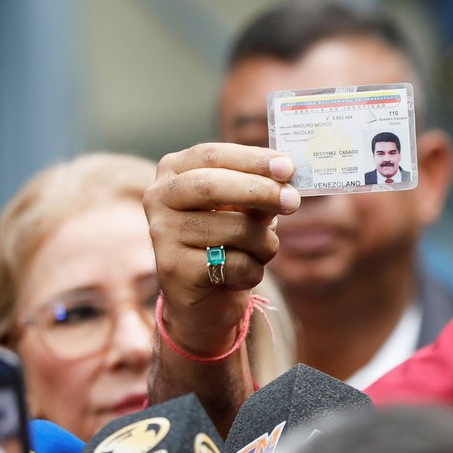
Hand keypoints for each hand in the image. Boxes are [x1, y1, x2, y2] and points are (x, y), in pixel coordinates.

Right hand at [144, 143, 299, 355]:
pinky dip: (253, 270)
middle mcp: (159, 197)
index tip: (287, 167)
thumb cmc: (227, 238)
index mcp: (174, 171)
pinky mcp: (174, 269)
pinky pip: (234, 264)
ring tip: (261, 250)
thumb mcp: (244, 207)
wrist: (205, 296)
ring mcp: (162, 234)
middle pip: (212, 186)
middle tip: (293, 200)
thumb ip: (260, 190)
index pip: (212, 155)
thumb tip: (286, 182)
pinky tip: (240, 274)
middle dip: (260, 191)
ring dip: (264, 242)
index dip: (252, 159)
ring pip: (233, 229)